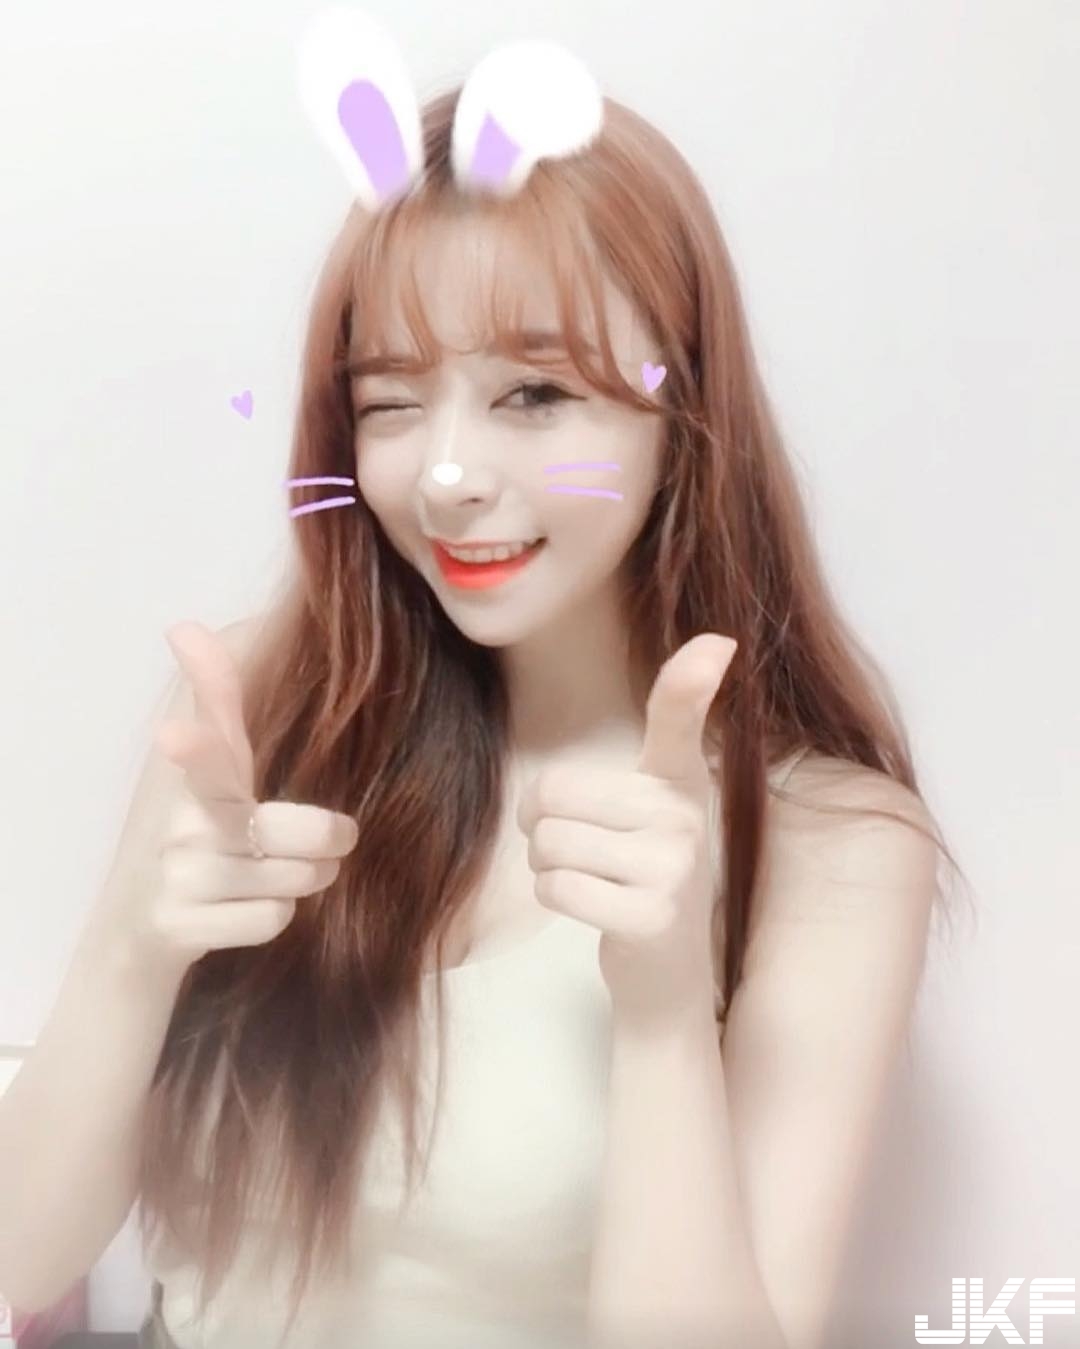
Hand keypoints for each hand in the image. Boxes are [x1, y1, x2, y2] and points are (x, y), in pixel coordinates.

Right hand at [142, 621, 358, 970]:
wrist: (132, 928)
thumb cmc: (194, 834)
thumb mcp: (210, 769)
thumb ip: (219, 702)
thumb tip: (198, 625)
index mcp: (196, 768)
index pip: (209, 716)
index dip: (206, 680)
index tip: (187, 632)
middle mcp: (181, 815)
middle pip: (289, 827)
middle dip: (328, 836)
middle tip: (336, 836)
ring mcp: (176, 872)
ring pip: (294, 877)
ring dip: (309, 877)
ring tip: (288, 872)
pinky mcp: (175, 925)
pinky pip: (272, 918)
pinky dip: (276, 916)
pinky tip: (247, 907)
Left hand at [515, 633, 736, 1025]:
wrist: (664, 976)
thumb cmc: (636, 877)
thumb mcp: (644, 812)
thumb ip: (635, 758)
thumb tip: (693, 666)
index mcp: (679, 782)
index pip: (681, 720)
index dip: (692, 680)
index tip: (718, 644)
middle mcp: (685, 817)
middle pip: (554, 793)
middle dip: (540, 825)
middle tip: (576, 847)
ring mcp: (674, 868)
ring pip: (548, 843)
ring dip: (547, 866)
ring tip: (589, 880)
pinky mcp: (651, 917)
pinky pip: (557, 887)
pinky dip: (555, 898)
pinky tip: (592, 908)